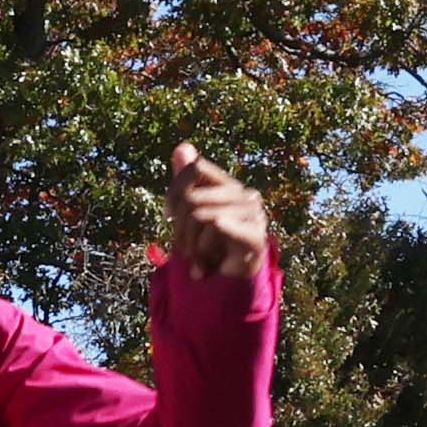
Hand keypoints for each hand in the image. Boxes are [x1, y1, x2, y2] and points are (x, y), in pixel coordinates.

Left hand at [164, 142, 268, 283]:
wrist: (230, 279)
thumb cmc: (208, 242)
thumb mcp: (189, 211)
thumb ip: (186, 179)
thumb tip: (182, 147)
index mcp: (227, 185)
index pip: (194, 168)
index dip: (174, 191)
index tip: (170, 215)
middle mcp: (244, 194)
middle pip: (191, 196)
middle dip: (178, 227)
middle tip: (184, 247)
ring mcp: (254, 214)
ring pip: (199, 214)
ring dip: (189, 245)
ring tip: (197, 258)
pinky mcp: (256, 237)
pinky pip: (218, 225)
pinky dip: (203, 247)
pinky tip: (206, 266)